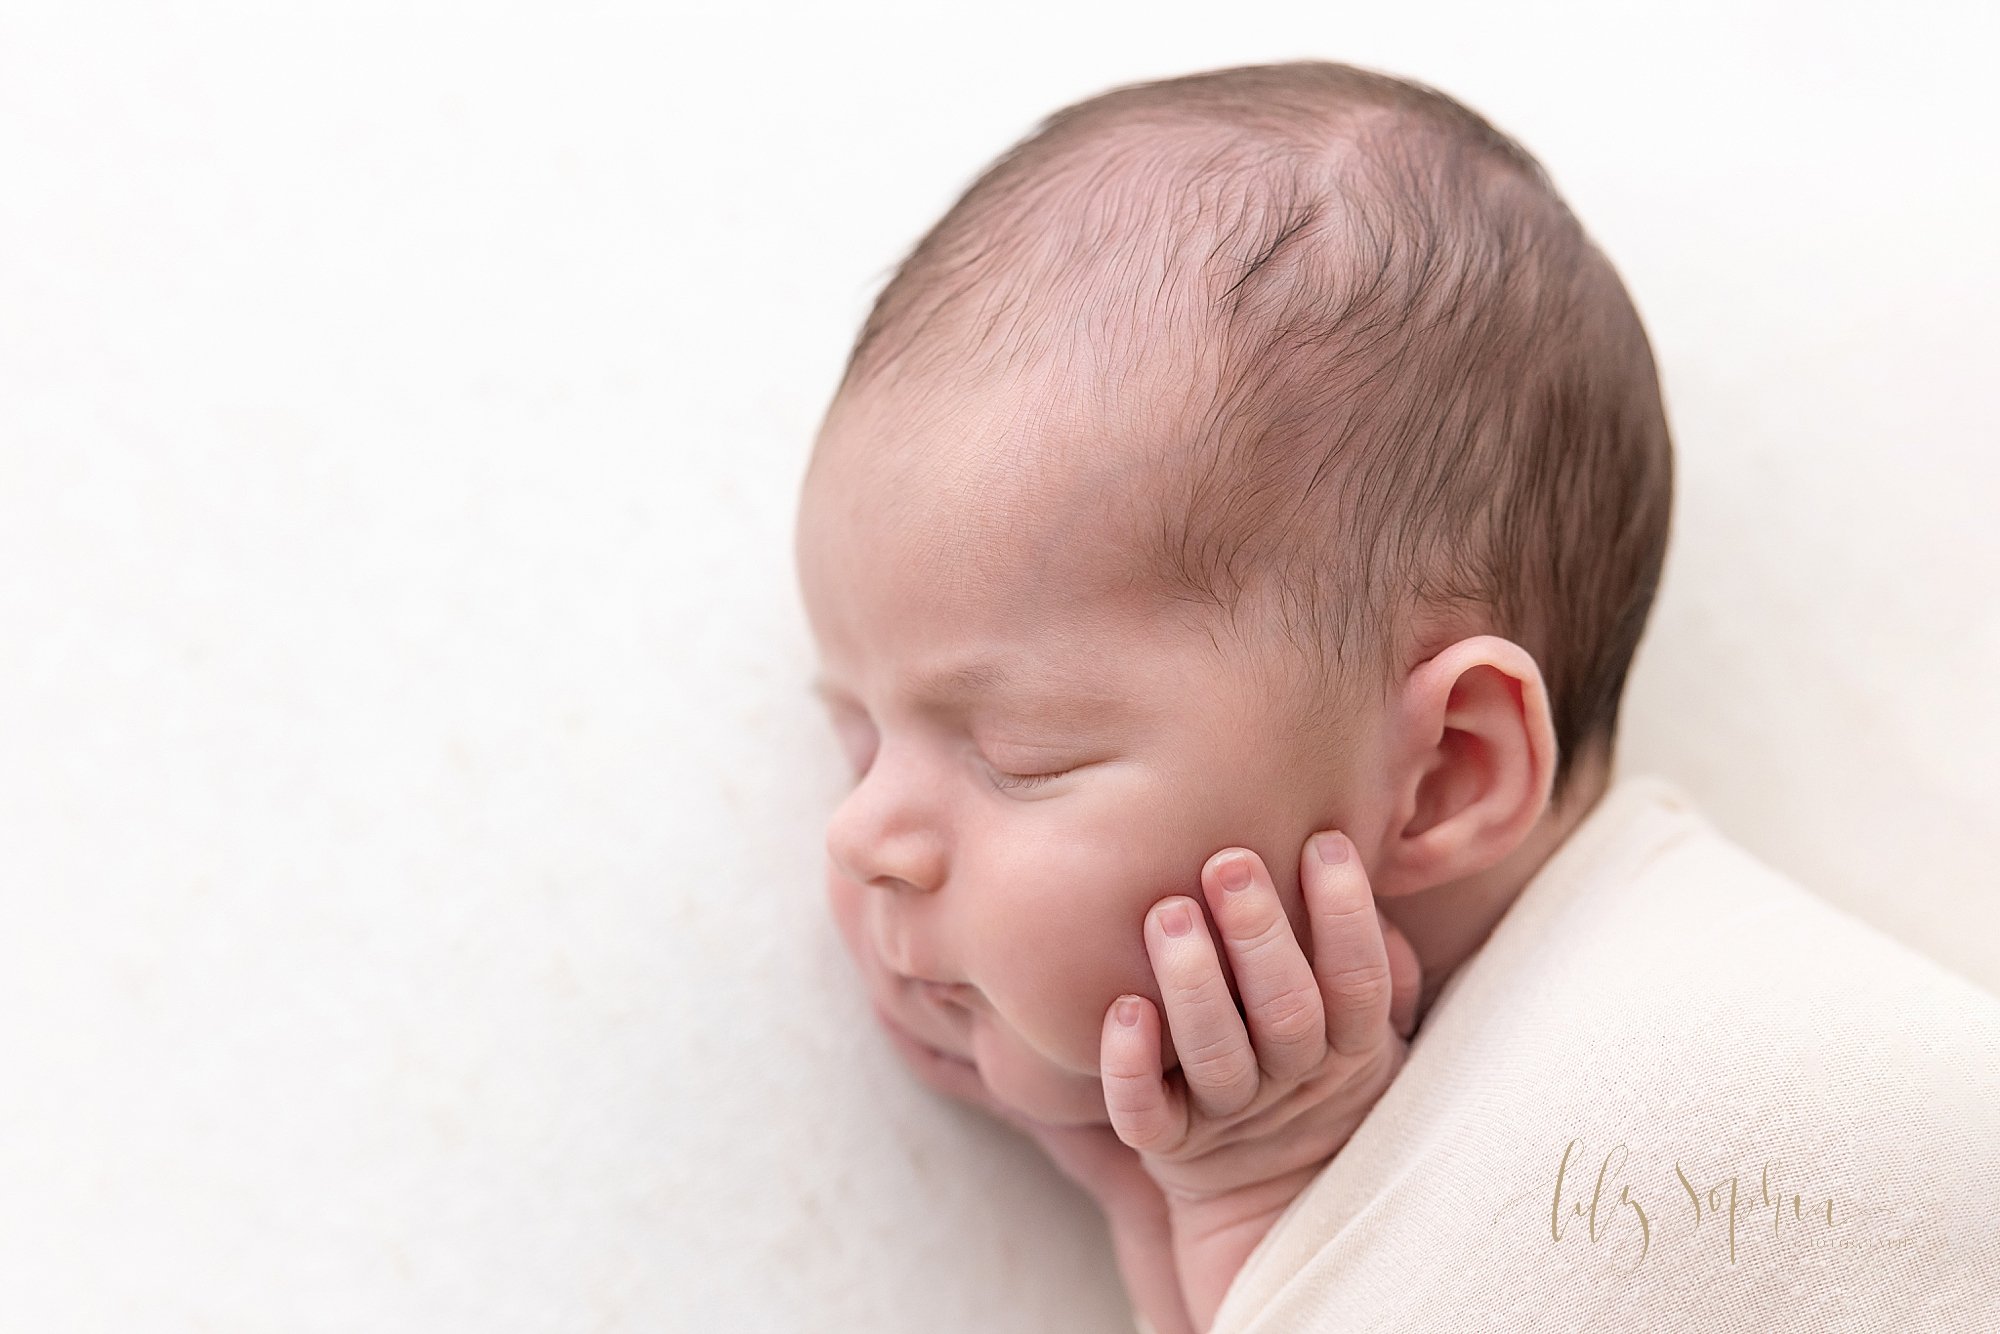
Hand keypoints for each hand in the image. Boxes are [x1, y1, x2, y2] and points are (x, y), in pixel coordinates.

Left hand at [1101, 831, 1421, 1330]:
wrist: (1273, 1197)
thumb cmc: (1315, 1072)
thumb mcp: (1368, 1028)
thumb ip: (1377, 958)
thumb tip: (1373, 869)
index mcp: (1352, 1048)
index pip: (1360, 979)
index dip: (1346, 913)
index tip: (1324, 842)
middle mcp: (1294, 1082)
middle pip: (1287, 1010)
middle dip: (1260, 933)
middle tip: (1229, 861)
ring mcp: (1230, 1116)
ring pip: (1216, 1056)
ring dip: (1193, 983)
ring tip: (1168, 913)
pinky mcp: (1169, 1145)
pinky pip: (1146, 1116)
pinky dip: (1130, 1067)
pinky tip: (1122, 1009)